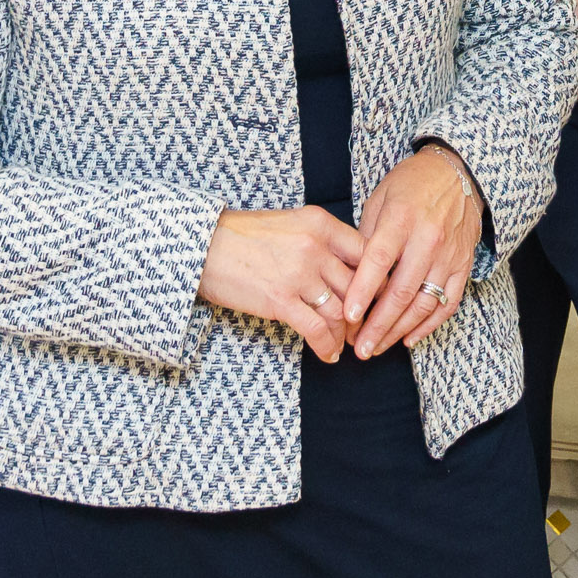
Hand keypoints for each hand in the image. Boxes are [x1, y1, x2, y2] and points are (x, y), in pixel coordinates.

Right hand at [201, 204, 366, 358]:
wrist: (202, 245)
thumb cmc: (243, 236)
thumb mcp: (290, 223)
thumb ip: (320, 240)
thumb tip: (346, 267)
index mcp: (320, 223)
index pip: (365, 253)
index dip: (375, 280)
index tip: (375, 298)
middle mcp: (315, 246)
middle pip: (357, 286)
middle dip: (364, 314)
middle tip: (363, 329)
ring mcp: (299, 274)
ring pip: (340, 312)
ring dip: (345, 334)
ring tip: (344, 344)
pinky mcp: (281, 300)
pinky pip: (316, 329)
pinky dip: (326, 346)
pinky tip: (328, 355)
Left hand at [339, 142, 490, 354]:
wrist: (458, 173)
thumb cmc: (412, 184)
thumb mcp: (380, 198)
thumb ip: (366, 236)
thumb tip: (350, 274)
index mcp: (401, 219)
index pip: (379, 261)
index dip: (363, 291)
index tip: (348, 317)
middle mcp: (428, 240)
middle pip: (401, 291)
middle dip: (378, 325)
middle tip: (359, 348)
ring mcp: (449, 255)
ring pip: (424, 303)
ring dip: (399, 330)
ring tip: (377, 347)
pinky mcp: (463, 265)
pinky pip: (448, 302)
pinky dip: (429, 325)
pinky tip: (409, 338)